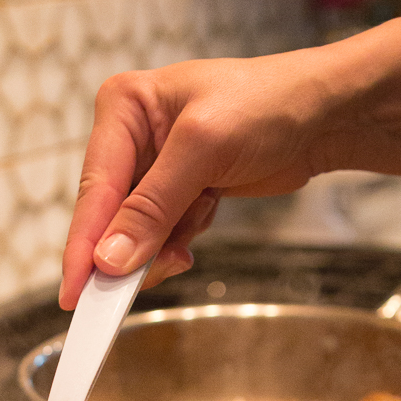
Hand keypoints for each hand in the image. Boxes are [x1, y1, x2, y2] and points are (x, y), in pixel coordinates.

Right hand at [59, 0, 400, 309]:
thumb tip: (110, 259)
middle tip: (120, 296)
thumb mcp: (203, 149)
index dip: (83, 245)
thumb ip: (152, 207)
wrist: (326, 115)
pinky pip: (160, 236)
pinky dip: (175, 247)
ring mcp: (155, 168)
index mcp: (125, 107)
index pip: (95, 187)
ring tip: (182, 252)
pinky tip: (193, 239)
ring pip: (134, 234)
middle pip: (108, 216)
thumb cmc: (270, 104)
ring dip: (155, 252)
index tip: (74, 294)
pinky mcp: (179, 193)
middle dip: (125, 252)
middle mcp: (133, 137)